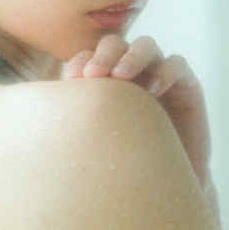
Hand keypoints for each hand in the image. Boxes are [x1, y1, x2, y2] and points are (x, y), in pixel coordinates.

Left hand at [62, 34, 212, 189]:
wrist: (166, 184)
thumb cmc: (126, 165)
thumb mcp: (98, 142)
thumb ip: (79, 124)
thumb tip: (42, 115)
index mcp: (106, 81)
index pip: (89, 57)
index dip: (80, 62)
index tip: (70, 81)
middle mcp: (132, 72)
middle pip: (115, 44)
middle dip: (103, 55)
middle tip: (93, 75)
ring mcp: (159, 75)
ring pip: (146, 46)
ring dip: (131, 56)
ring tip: (120, 76)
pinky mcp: (186, 85)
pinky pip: (177, 64)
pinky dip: (165, 72)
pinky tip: (153, 90)